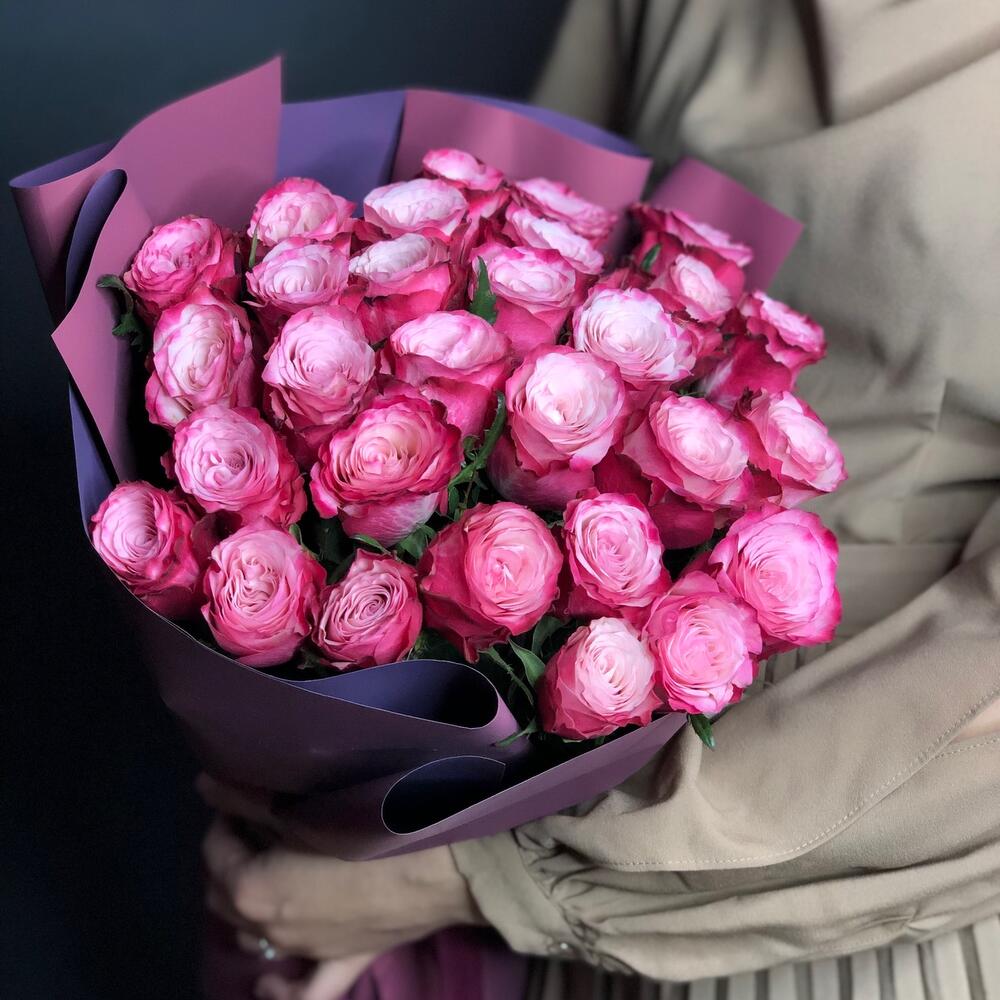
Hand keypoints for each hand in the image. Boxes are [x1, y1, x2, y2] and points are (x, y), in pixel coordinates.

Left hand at [199, 776, 483, 964]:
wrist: (436, 867)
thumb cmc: (369, 828)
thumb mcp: (305, 808)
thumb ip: (250, 798)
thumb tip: (204, 784)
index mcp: (253, 889)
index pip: (216, 851)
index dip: (224, 819)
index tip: (241, 797)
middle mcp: (270, 928)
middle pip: (224, 894)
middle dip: (230, 858)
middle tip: (253, 825)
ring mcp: (307, 952)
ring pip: (254, 936)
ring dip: (248, 905)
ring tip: (266, 871)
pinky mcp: (343, 963)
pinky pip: (305, 991)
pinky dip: (282, 990)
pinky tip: (271, 982)